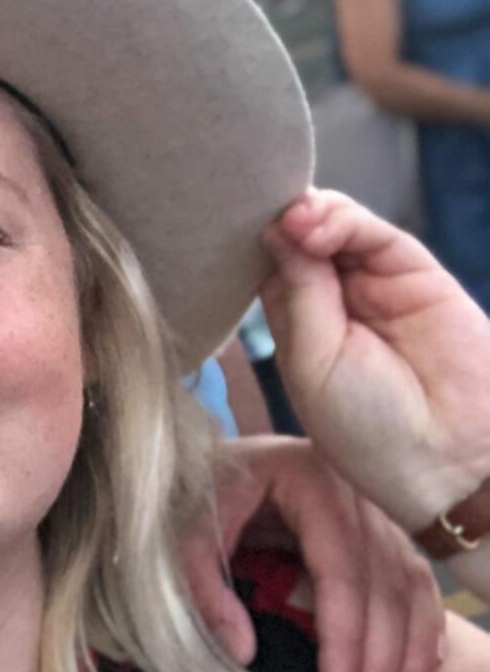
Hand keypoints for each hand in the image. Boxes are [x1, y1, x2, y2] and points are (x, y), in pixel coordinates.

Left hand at [181, 436, 445, 671]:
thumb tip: (242, 654)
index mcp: (309, 477)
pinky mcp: (377, 531)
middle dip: (381, 659)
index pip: (342, 565)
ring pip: (408, 586)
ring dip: (410, 652)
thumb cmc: (188, 492)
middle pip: (384, 582)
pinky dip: (422, 629)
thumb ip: (202, 587)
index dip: (344, 634)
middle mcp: (355, 490)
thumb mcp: (177, 532)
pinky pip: (413, 583)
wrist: (201, 459)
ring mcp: (373, 510)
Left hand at [261, 187, 489, 531]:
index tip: (225, 228)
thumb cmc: (368, 427)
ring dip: (308, 216)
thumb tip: (276, 231)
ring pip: (336, 228)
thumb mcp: (311, 363)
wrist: (445, 455)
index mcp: (298, 328)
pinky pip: (376, 235)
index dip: (250, 245)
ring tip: (294, 223)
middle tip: (261, 216)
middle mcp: (335, 302)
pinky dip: (345, 220)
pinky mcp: (416, 274)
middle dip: (278, 222)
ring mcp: (375, 285)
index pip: (267, 268)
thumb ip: (297, 296)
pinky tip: (316, 228)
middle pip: (298, 241)